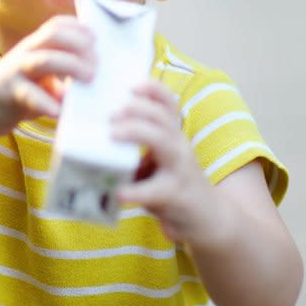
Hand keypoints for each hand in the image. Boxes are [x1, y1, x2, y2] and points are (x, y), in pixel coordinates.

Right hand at [0, 16, 94, 133]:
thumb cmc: (17, 91)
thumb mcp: (41, 78)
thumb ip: (63, 76)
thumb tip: (94, 79)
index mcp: (35, 46)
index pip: (57, 25)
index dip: (78, 27)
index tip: (97, 38)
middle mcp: (26, 52)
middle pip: (53, 35)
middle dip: (79, 44)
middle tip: (97, 64)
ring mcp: (16, 71)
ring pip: (43, 59)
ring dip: (70, 66)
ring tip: (89, 78)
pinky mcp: (8, 93)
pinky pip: (30, 95)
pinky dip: (47, 103)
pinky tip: (60, 111)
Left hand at [111, 81, 226, 244]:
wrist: (210, 221)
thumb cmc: (176, 187)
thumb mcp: (161, 162)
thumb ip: (139, 149)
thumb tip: (96, 137)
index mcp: (174, 136)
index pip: (168, 103)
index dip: (152, 89)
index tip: (132, 85)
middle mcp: (179, 147)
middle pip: (162, 116)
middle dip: (136, 109)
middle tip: (110, 113)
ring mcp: (179, 170)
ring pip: (162, 141)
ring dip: (135, 132)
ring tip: (111, 135)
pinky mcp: (175, 196)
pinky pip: (153, 190)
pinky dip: (134, 190)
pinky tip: (118, 191)